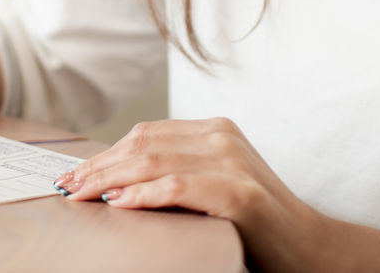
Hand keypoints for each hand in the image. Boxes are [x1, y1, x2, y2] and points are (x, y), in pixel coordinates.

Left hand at [55, 118, 325, 272]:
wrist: (312, 249)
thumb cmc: (256, 223)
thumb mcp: (212, 186)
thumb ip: (176, 172)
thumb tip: (113, 181)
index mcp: (215, 130)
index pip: (146, 135)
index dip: (105, 154)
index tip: (74, 174)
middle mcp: (222, 137)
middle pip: (143, 146)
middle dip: (98, 167)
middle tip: (67, 186)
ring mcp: (232, 162)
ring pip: (153, 162)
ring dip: (109, 180)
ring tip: (80, 195)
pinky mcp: (238, 193)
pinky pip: (178, 187)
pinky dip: (143, 195)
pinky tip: (118, 204)